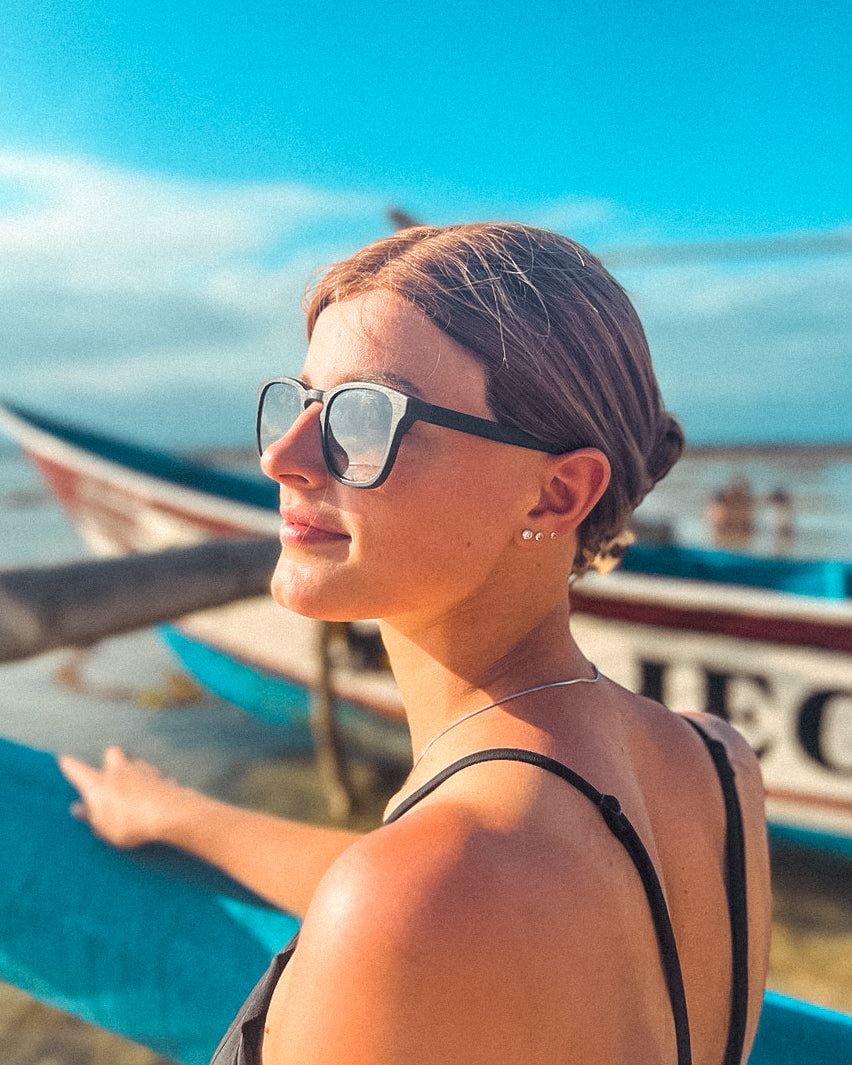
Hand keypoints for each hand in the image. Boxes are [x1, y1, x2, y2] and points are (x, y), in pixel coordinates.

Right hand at [58, 746, 189, 848]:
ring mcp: (142, 769)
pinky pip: (152, 773)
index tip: (64, 760)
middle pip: (111, 753)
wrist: (168, 813)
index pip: (77, 770)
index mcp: (99, 783)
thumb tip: (77, 808)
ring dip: (132, 770)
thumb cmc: (130, 823)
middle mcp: (119, 770)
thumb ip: (90, 816)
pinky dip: (151, 781)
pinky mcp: (161, 775)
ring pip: (134, 761)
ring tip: (134, 788)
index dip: (69, 765)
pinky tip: (154, 793)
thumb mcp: (103, 827)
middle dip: (109, 760)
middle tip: (110, 774)